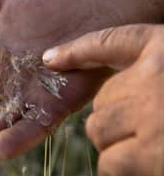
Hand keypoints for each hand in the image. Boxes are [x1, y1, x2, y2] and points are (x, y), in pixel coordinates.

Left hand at [44, 25, 163, 175]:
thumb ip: (147, 75)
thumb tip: (99, 91)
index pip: (110, 41)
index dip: (78, 50)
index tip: (51, 58)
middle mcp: (155, 76)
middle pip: (101, 101)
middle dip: (113, 119)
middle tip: (147, 126)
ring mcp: (153, 114)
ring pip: (100, 131)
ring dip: (116, 144)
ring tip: (152, 144)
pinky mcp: (151, 152)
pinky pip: (111, 162)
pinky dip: (121, 166)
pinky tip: (150, 161)